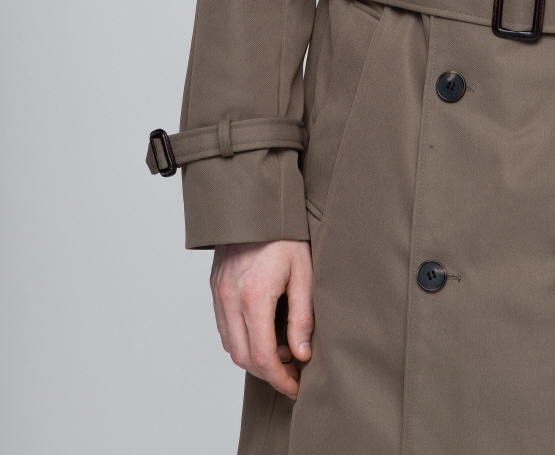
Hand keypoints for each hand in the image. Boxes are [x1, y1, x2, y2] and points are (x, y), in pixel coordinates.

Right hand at [210, 239, 313, 398]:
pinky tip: (263, 332)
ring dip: (253, 357)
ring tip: (282, 351)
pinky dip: (242, 339)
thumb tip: (302, 353)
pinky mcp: (215, 287)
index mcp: (254, 296)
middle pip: (242, 357)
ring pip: (230, 345)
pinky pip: (224, 327)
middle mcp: (230, 299)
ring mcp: (219, 293)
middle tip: (292, 373)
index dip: (280, 379)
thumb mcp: (303, 272)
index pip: (263, 357)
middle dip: (268, 373)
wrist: (256, 203)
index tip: (295, 386)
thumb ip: (302, 316)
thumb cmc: (285, 233)